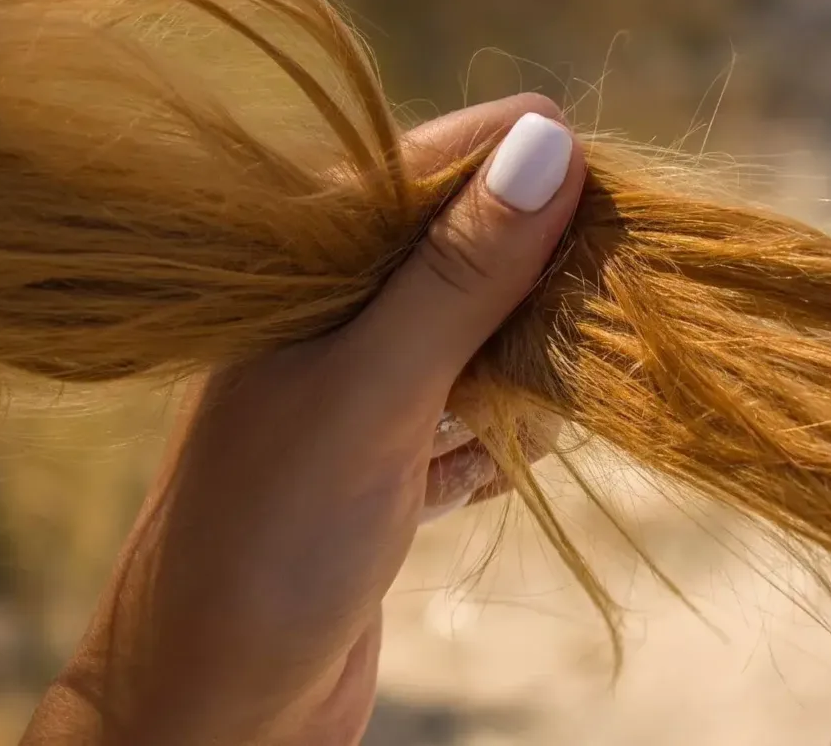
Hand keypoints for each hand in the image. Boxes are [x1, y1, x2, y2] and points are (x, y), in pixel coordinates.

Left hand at [20, 93, 586, 745]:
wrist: (212, 713)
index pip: (424, 170)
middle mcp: (322, 320)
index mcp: (295, 271)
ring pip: (471, 340)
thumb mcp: (372, 394)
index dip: (521, 167)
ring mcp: (351, 396)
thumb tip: (549, 140)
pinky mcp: (378, 468)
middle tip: (613, 296)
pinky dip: (500, 438)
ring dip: (528, 363)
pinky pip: (466, 423)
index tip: (618, 185)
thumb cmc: (268, 544)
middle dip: (539, 273)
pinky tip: (520, 458)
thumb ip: (457, 274)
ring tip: (568, 387)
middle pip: (461, 253)